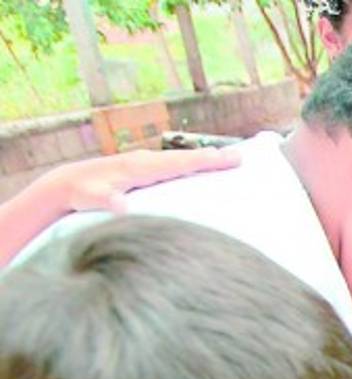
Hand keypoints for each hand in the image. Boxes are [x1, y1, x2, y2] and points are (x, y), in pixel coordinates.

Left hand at [44, 147, 240, 213]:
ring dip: (205, 160)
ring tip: (229, 160)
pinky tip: (201, 168)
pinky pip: (175, 165)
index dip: (205, 161)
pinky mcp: (145, 169)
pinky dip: (192, 165)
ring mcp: (146, 163)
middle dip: (213, 158)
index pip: (180, 163)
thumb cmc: (81, 194)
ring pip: (182, 160)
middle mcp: (147, 160)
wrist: (67, 184)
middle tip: (241, 157)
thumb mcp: (91, 199)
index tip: (229, 159)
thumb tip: (120, 204)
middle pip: (186, 158)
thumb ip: (106, 200)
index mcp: (142, 167)